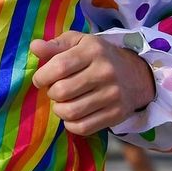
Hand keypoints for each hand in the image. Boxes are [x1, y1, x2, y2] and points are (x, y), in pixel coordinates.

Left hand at [30, 31, 155, 135]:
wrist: (137, 74)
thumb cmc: (98, 56)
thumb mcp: (79, 42)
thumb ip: (55, 45)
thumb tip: (34, 47)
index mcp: (93, 50)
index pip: (59, 66)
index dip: (42, 76)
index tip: (40, 80)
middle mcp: (105, 72)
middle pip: (62, 91)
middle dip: (51, 93)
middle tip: (54, 90)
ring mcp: (112, 95)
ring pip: (70, 112)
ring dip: (59, 109)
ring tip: (62, 102)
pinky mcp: (116, 114)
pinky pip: (83, 128)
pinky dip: (71, 124)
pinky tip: (72, 115)